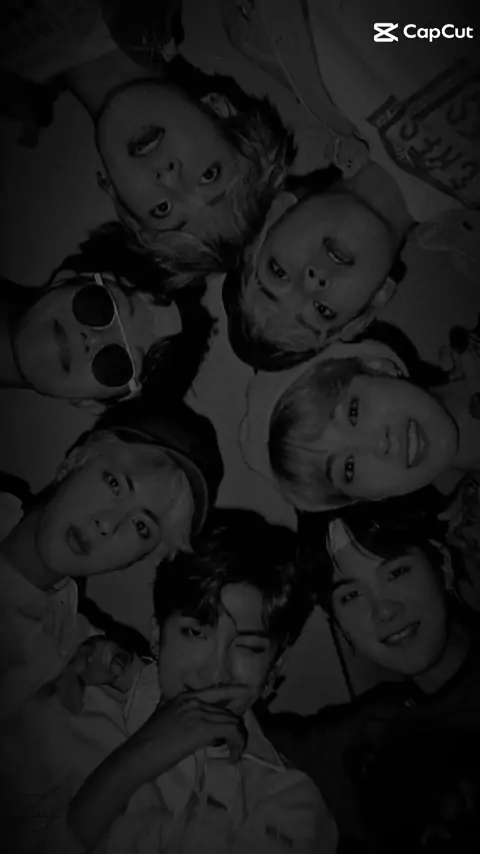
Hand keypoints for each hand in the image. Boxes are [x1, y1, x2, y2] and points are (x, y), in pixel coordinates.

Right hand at [132, 686, 248, 779]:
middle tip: (238, 744)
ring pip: (232, 721)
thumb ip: (187, 718)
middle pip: (229, 709)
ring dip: (238, 739)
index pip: (218, 690)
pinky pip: (230, 731)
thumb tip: (207, 731)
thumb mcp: (168, 720)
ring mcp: (198, 712)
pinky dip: (236, 744)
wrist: (138, 754)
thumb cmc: (149, 742)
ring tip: (235, 753)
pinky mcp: (202, 728)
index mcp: (185, 696)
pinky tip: (232, 756)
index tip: (250, 692)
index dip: (236, 692)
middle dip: (238, 728)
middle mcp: (194, 700)